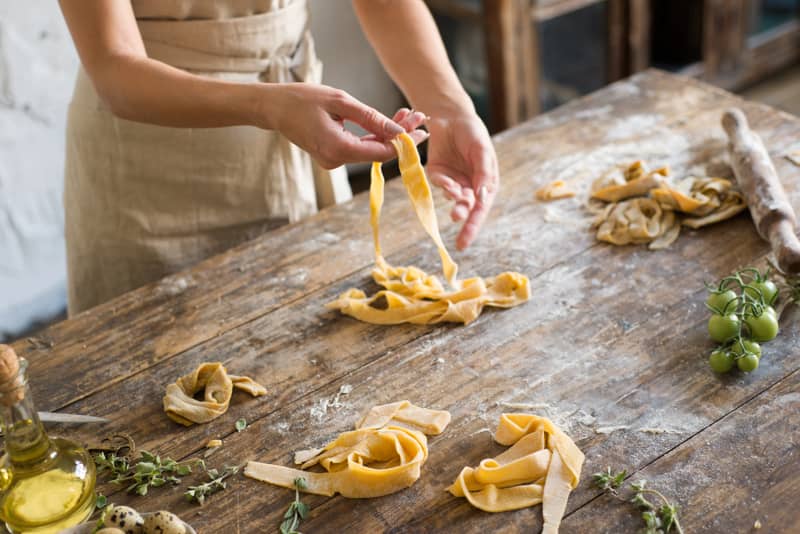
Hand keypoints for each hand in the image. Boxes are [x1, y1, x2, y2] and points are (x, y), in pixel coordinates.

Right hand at [264, 83, 427, 168]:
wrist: (273, 107)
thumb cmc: (302, 99)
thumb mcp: (340, 101)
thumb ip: (370, 117)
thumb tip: (398, 130)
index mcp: (338, 149)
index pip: (380, 152)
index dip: (404, 143)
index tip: (422, 130)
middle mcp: (336, 160)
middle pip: (378, 152)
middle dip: (400, 135)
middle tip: (419, 117)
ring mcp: (333, 160)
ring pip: (370, 150)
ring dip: (389, 134)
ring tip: (408, 115)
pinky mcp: (332, 155)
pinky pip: (359, 148)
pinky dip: (374, 136)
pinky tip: (389, 123)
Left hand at [424, 112, 497, 249]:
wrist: (451, 116)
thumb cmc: (473, 133)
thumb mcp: (482, 150)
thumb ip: (482, 173)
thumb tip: (482, 196)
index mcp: (486, 183)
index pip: (480, 209)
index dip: (472, 227)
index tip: (463, 244)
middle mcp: (469, 186)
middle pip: (466, 208)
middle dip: (461, 214)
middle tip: (456, 216)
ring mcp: (453, 181)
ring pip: (452, 197)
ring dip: (452, 196)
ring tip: (453, 189)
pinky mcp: (436, 174)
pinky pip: (439, 184)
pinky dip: (442, 183)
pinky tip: (445, 178)